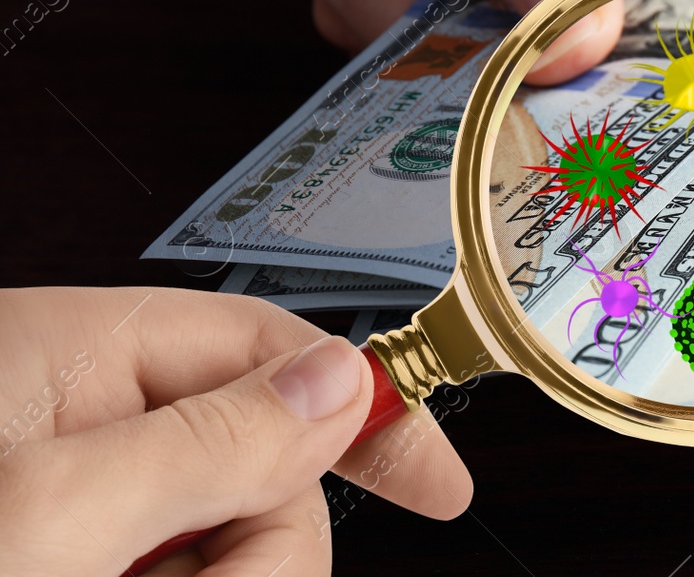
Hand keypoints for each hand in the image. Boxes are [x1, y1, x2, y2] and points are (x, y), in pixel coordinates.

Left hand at [0, 287, 470, 576]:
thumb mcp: (54, 515)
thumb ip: (207, 442)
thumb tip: (338, 384)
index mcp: (66, 356)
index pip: (263, 347)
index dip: (362, 408)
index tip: (432, 481)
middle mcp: (78, 424)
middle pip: (260, 463)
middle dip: (261, 540)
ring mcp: (75, 505)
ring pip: (235, 537)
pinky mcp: (80, 561)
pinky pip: (196, 573)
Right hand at [309, 0, 621, 82]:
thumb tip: (575, 18)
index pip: (449, 78)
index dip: (538, 90)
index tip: (622, 97)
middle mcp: (414, 18)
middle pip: (506, 88)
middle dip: (592, 85)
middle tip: (688, 86)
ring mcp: (476, 10)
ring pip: (559, 62)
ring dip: (627, 53)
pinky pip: (590, 18)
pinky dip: (636, 10)